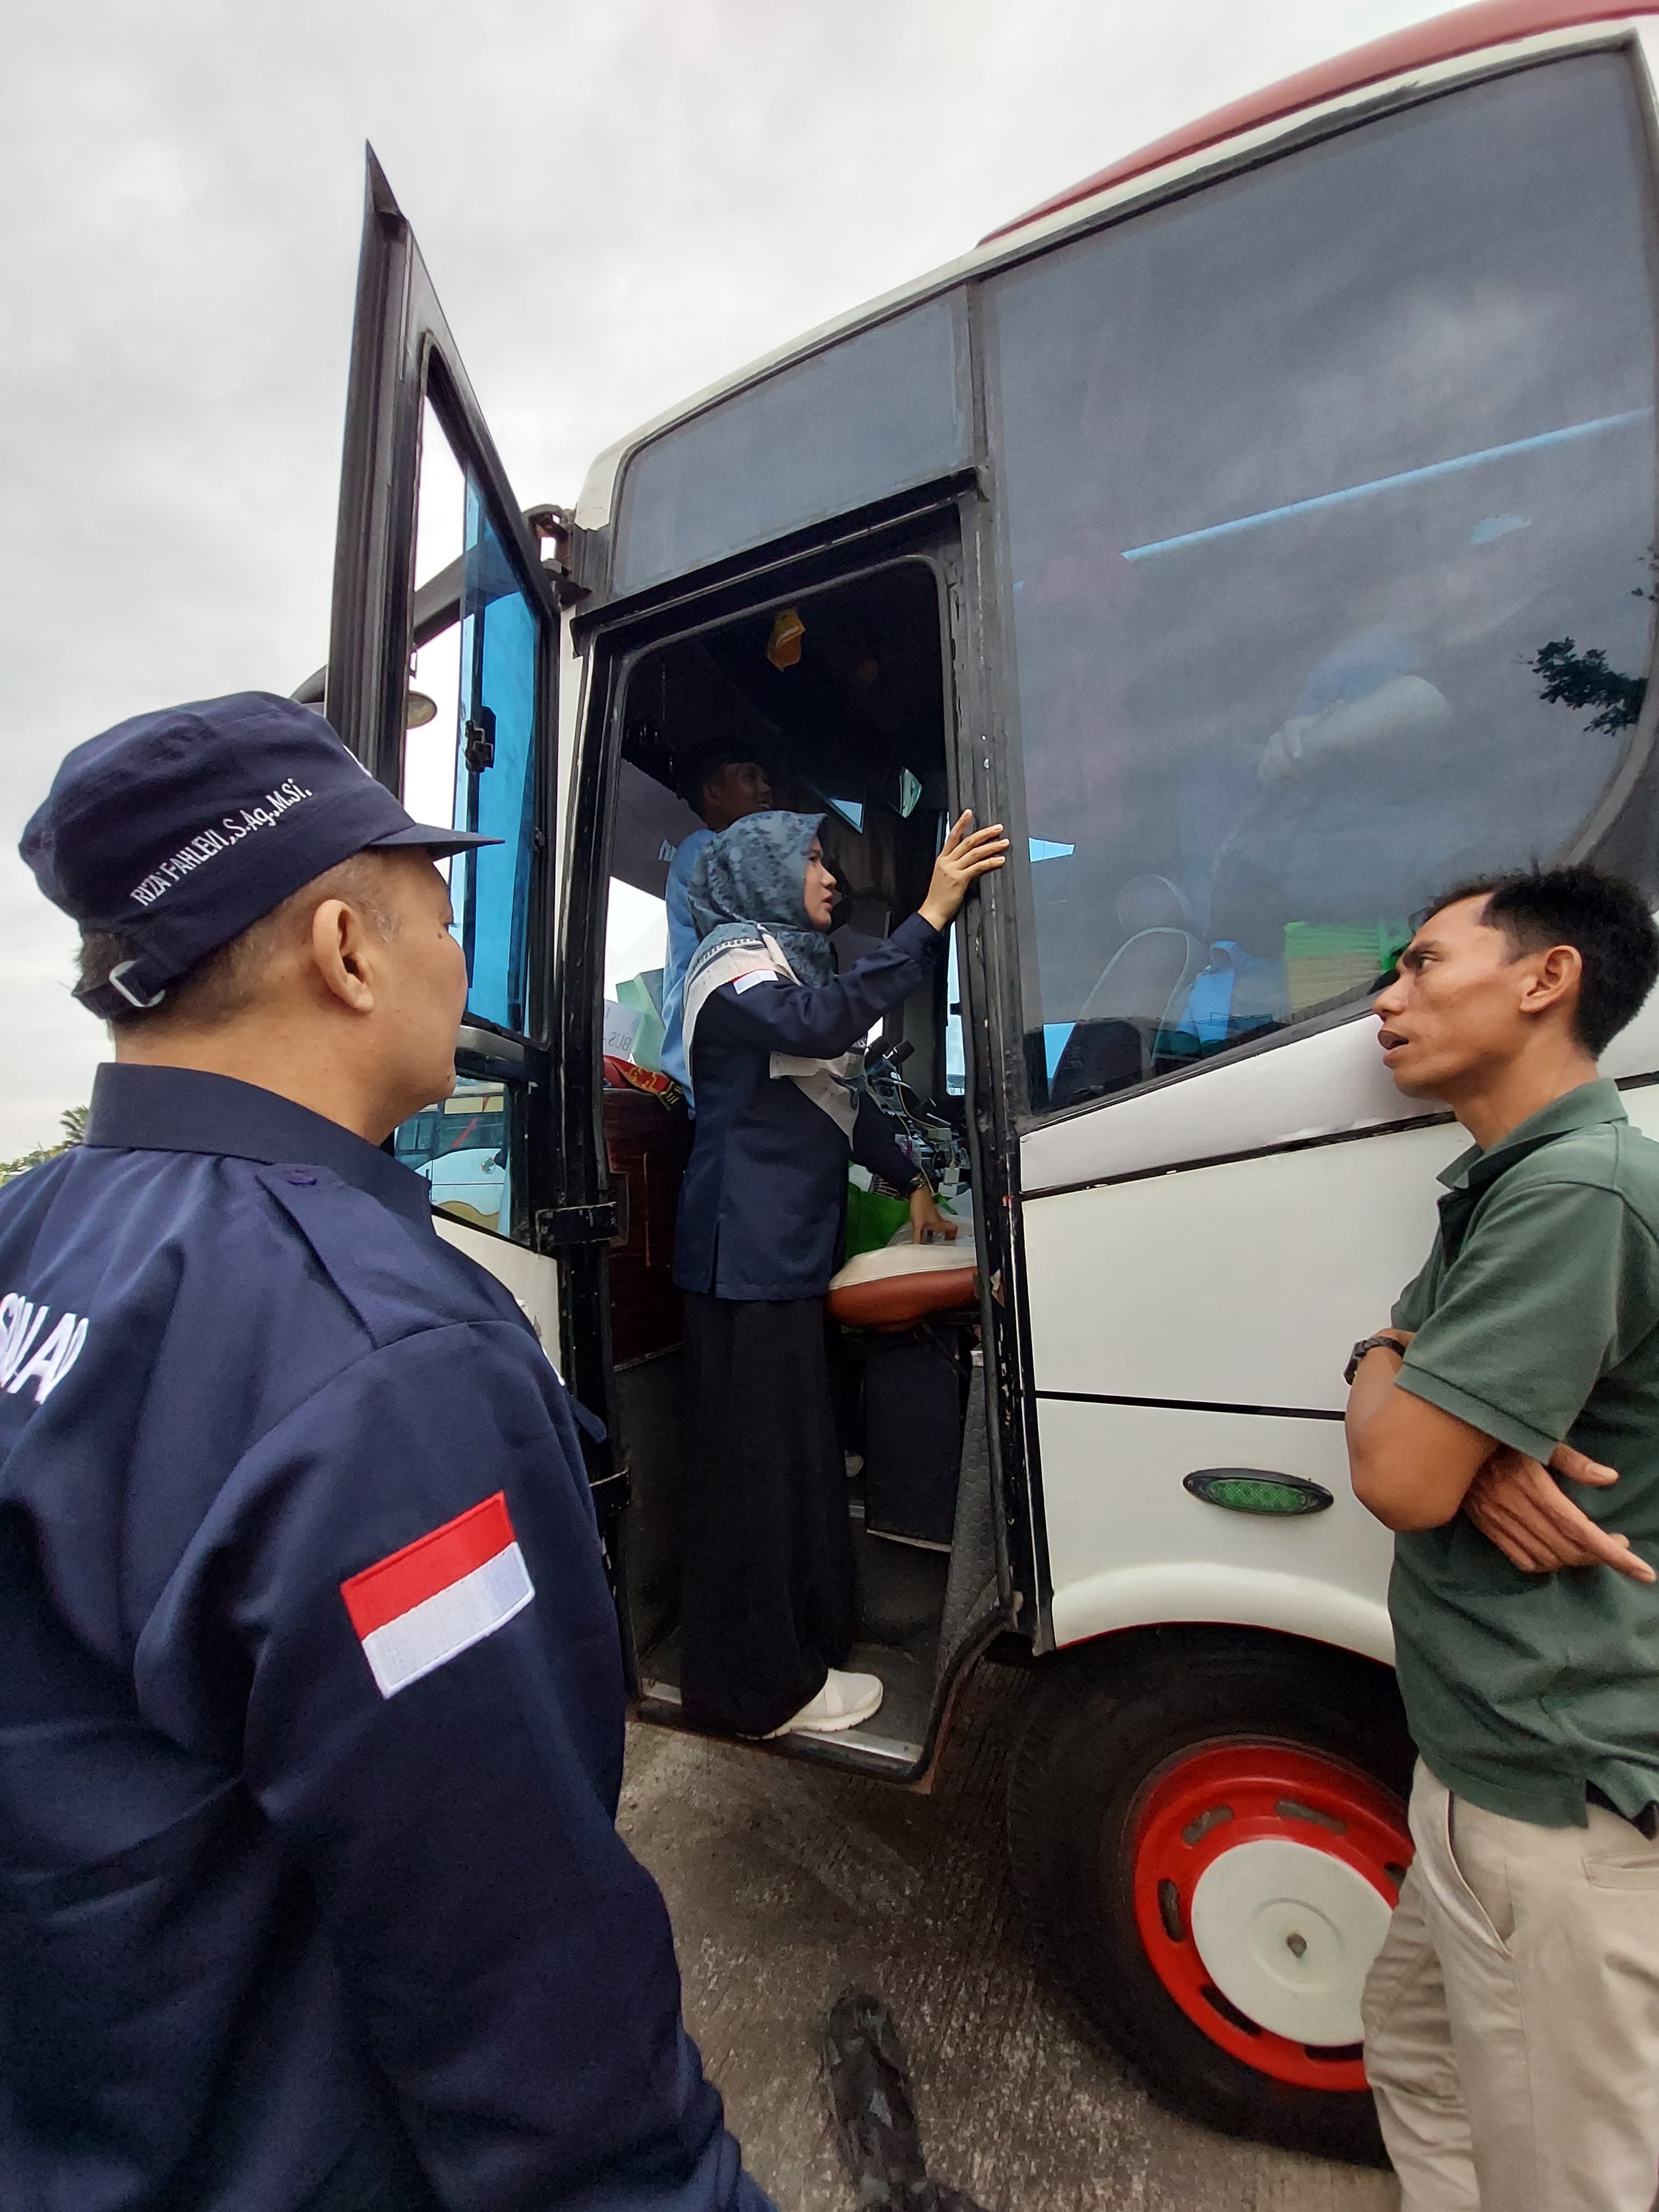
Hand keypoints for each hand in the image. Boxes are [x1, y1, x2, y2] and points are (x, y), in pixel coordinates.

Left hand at [909, 1185, 959, 1244]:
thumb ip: (917, 1237)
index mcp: (940, 1222)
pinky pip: (930, 1222)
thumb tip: (916, 1247)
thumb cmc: (920, 1205)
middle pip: (946, 1228)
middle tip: (939, 1243)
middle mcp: (938, 1219)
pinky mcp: (926, 1211)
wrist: (916, 1190)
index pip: (953, 1229)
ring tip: (929, 1240)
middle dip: (944, 1236)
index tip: (949, 1243)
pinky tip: (921, 1230)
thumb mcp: (918, 1224)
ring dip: (935, 1232)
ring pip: (937, 1226)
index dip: (953, 1236)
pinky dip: (928, 1228)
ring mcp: (933, 1215)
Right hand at [919, 813, 1009, 930]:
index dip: (961, 823)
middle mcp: (947, 861)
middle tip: (998, 828)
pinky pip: (978, 867)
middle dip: (985, 833)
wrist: (932, 911)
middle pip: (968, 841)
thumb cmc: (938, 897)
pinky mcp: (959, 879)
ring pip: (975, 852)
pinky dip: (990, 862)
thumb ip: (953, 866)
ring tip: (1003, 842)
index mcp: (942, 859)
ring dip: (991, 846)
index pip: (952, 836)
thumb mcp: (943, 876)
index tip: (968, 813)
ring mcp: (953, 870)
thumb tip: (969, 859)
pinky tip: (999, 860)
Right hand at [1462, 1443, 1655, 1581]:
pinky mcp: (1487, 1528)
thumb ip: (1573, 1461)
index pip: (1580, 1530)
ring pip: (1548, 1559)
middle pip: (1568, 1549)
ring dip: (1576, 1561)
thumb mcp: (1536, 1438)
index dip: (1613, 1554)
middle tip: (1620, 1548)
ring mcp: (1498, 1522)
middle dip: (1601, 1556)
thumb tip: (1609, 1479)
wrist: (1444, 1441)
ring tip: (1593, 1550)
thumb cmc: (1497, 1435)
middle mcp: (1514, 1509)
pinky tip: (1559, 1554)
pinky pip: (1523, 1561)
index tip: (1643, 1571)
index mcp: (1531, 1486)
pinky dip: (1547, 1565)